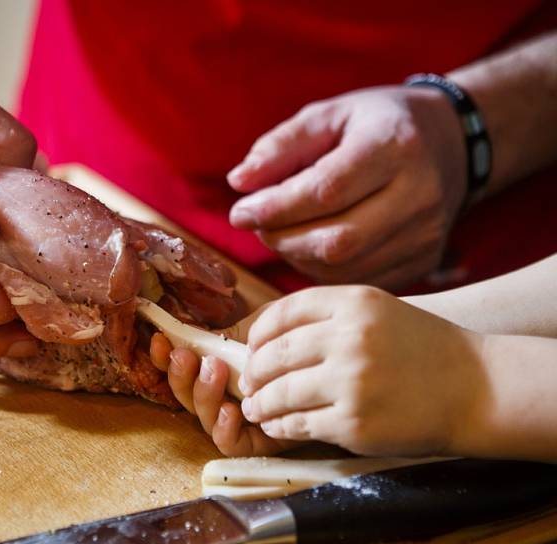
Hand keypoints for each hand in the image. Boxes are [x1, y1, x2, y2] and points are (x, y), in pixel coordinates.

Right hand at [149, 333, 297, 455]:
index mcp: (223, 366)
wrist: (352, 375)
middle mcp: (227, 394)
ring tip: (213, 371)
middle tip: (186, 356)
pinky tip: (230, 410)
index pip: (184, 365)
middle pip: (186, 393)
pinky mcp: (262, 443)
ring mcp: (243, 419)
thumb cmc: (311, 347)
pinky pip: (231, 444)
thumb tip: (194, 331)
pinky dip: (224, 428)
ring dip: (202, 394)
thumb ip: (236, 334)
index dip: (165, 356)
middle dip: (180, 375)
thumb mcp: (272, 331)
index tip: (161, 339)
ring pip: (203, 417)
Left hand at [228, 86, 466, 289]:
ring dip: (298, 257)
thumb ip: (281, 146)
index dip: (276, 207)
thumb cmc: (376, 125)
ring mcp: (426, 234)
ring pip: (345, 267)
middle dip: (283, 238)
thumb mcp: (329, 116)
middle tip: (259, 225)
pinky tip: (311, 248)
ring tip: (283, 233)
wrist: (451, 143)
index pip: (326, 190)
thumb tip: (238, 182)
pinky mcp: (425, 261)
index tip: (240, 212)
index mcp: (396, 145)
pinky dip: (323, 271)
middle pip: (336, 239)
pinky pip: (359, 280)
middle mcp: (420, 194)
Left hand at [240, 286, 486, 456]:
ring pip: (280, 392)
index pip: (284, 312)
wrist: (476, 387)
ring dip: (261, 403)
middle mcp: (350, 338)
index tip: (252, 347)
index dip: (259, 332)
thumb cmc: (422, 347)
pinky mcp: (354, 422)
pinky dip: (280, 425)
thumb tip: (267, 334)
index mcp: (353, 303)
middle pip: (275, 354)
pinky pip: (298, 424)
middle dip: (254, 372)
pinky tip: (277, 424)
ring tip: (255, 407)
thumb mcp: (378, 310)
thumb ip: (327, 315)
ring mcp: (351, 381)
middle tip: (247, 382)